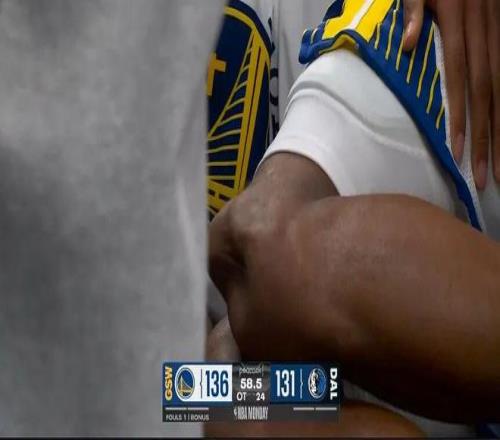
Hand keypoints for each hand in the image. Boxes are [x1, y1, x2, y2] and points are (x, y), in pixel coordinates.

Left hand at [403, 0, 499, 189]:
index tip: (459, 152)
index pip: (461, 80)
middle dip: (488, 138)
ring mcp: (498, 33)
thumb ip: (414, 10)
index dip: (461, 116)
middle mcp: (486, 32)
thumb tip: (409, 46)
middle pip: (488, 93)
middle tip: (486, 176)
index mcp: (461, 22)